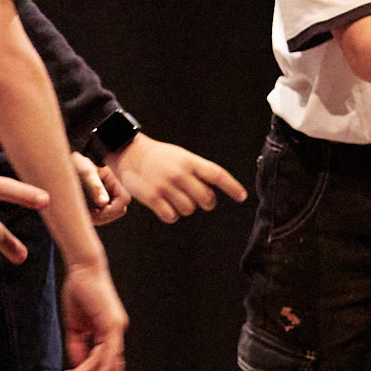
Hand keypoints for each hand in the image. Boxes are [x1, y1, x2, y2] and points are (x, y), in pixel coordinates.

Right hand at [56, 260, 127, 370]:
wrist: (82, 269)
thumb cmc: (78, 291)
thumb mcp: (75, 324)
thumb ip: (77, 345)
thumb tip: (78, 366)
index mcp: (108, 330)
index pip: (110, 357)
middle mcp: (116, 330)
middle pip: (112, 361)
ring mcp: (116, 326)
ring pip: (104, 358)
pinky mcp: (112, 323)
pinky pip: (108, 348)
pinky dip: (103, 363)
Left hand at [73, 152, 130, 226]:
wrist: (65, 164)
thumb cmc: (76, 166)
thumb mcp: (85, 174)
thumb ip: (95, 187)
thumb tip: (104, 202)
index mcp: (113, 180)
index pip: (124, 199)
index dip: (113, 209)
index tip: (97, 211)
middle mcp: (112, 189)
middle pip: (120, 210)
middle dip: (106, 216)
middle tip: (90, 215)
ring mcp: (107, 196)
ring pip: (112, 214)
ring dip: (100, 218)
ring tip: (86, 213)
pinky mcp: (99, 202)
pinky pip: (104, 215)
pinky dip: (96, 218)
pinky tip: (86, 213)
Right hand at [106, 133, 249, 222]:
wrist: (128, 153)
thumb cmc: (158, 157)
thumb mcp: (180, 156)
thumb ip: (197, 171)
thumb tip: (212, 191)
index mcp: (189, 161)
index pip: (217, 174)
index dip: (232, 187)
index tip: (242, 197)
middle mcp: (179, 174)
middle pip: (206, 199)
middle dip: (206, 202)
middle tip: (198, 198)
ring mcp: (166, 187)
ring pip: (189, 209)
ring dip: (186, 208)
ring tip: (175, 197)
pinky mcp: (152, 198)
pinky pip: (172, 216)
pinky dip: (171, 215)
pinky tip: (165, 205)